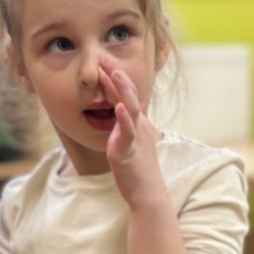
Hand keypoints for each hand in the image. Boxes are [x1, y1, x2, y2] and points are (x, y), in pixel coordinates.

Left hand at [101, 65, 165, 209]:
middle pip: (130, 96)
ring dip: (123, 91)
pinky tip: (119, 107)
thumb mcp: (134, 142)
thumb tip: (125, 108)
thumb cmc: (139, 172)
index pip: (127, 96)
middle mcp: (139, 127)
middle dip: (117, 76)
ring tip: (115, 74)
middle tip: (104, 58)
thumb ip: (129, 125)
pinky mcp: (129, 152)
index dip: (116, 79)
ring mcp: (135, 138)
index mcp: (138, 124)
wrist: (148, 195)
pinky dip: (124, 119)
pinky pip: (127, 133)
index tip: (105, 61)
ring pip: (131, 110)